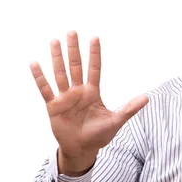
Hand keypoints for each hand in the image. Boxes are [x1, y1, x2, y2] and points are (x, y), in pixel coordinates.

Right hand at [30, 31, 147, 174]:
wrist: (82, 150)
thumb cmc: (99, 135)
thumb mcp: (116, 121)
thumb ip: (129, 109)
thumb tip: (146, 98)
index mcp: (93, 93)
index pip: (94, 69)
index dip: (94, 54)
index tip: (94, 37)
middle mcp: (78, 91)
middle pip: (75, 66)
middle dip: (74, 49)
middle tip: (72, 31)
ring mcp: (65, 98)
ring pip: (60, 73)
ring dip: (57, 57)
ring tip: (55, 41)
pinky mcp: (53, 106)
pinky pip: (45, 89)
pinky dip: (40, 77)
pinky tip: (35, 63)